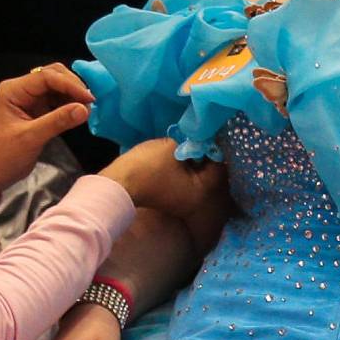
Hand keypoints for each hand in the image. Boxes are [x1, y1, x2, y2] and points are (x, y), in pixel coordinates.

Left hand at [0, 64, 94, 203]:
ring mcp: (30, 99)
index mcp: (13, 90)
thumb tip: (84, 110)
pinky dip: (69, 105)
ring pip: (57, 87)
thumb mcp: (31, 138)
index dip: (69, 84)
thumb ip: (57, 122)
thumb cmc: (3, 156)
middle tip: (90, 103)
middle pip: (53, 76)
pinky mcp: (37, 110)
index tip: (88, 98)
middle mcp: (21, 89)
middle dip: (72, 86)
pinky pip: (57, 101)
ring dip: (73, 95)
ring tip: (87, 109)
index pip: (46, 76)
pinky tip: (79, 114)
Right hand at [99, 139, 228, 222]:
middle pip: (211, 176)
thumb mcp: (173, 147)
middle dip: (206, 157)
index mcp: (203, 190)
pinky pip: (188, 184)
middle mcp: (198, 202)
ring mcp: (186, 204)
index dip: (214, 147)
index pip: (219, 166)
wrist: (120, 185)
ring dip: (196, 165)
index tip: (208, 135)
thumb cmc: (148, 167)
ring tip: (189, 148)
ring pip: (199, 180)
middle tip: (200, 141)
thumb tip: (200, 143)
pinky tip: (179, 160)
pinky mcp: (174, 201)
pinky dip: (187, 172)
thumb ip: (192, 143)